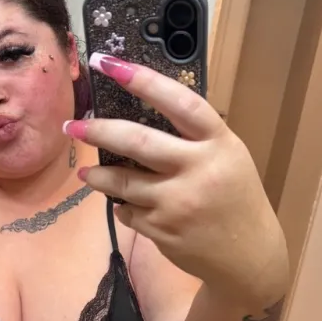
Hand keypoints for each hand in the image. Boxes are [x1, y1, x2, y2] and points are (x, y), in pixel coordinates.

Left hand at [63, 54, 287, 303]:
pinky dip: (123, 205)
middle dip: (98, 130)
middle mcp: (198, 171)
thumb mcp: (229, 158)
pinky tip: (127, 204)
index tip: (107, 64)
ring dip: (97, 175)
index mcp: (219, 144)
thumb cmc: (236, 198)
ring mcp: (177, 203)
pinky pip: (128, 211)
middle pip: (137, 141)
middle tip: (72, 125)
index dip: (142, 80)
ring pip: (122, 182)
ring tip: (86, 171)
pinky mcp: (161, 230)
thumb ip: (195, 138)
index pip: (179, 103)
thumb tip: (143, 113)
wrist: (249, 256)